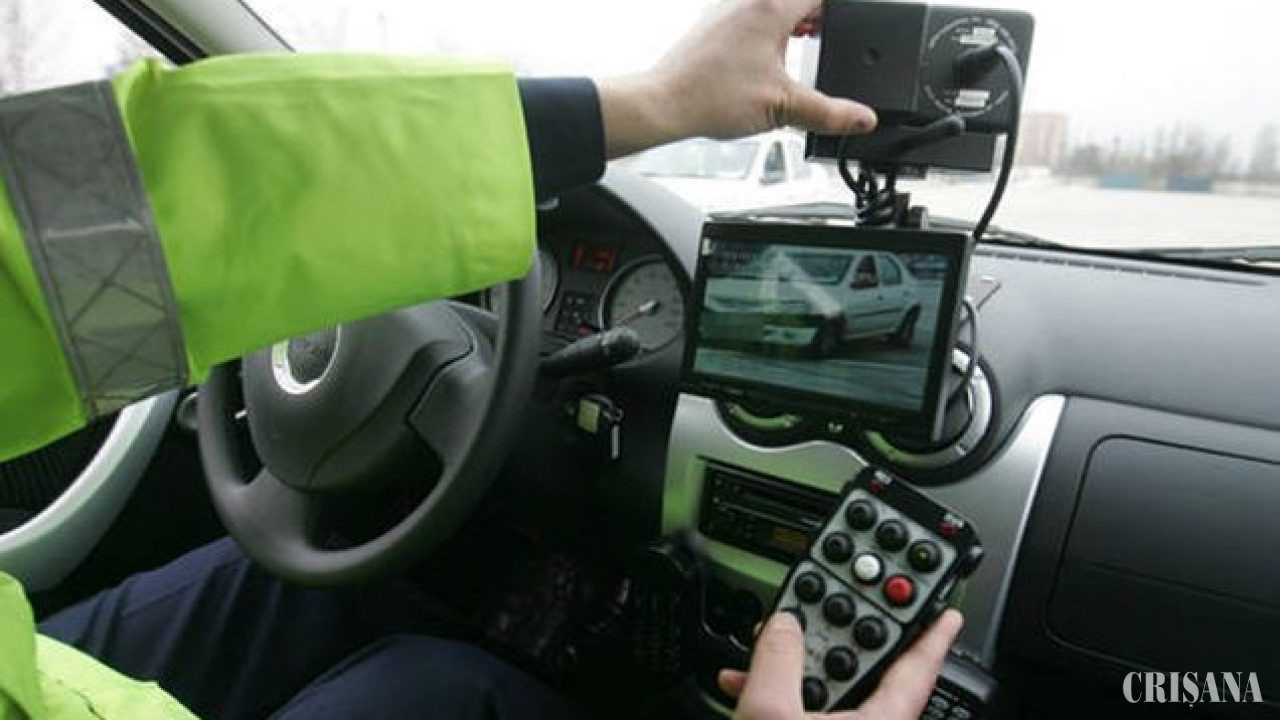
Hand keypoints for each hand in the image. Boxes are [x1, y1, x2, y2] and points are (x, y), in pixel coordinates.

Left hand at [598, 0, 876, 157]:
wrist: (664, 104)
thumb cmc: (709, 97)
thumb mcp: (781, 107)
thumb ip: (828, 113)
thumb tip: (861, 118)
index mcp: (771, 8)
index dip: (841, 12)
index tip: (850, 24)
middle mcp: (748, 0)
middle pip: (797, 0)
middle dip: (816, 16)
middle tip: (827, 36)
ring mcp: (726, 8)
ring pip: (773, 5)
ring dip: (791, 20)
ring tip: (803, 43)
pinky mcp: (713, 23)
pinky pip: (750, 13)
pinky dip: (767, 27)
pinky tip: (768, 57)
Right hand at [719, 609, 963, 718]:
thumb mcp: (770, 719)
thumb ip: (777, 662)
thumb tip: (784, 626)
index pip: (917, 671)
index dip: (931, 635)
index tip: (946, 610)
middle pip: (864, 676)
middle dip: (832, 641)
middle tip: (817, 611)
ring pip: (828, 699)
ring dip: (792, 672)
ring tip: (762, 656)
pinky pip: (807, 719)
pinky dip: (780, 702)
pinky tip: (746, 690)